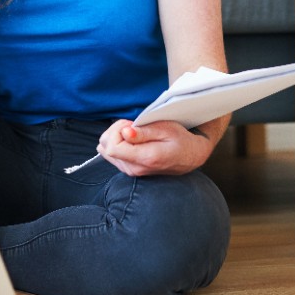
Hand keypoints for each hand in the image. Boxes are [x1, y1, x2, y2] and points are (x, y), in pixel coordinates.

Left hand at [96, 119, 212, 176]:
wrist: (189, 156)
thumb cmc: (180, 139)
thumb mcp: (166, 129)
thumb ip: (144, 132)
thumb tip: (125, 133)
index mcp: (144, 159)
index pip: (112, 148)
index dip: (116, 130)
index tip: (130, 123)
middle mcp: (135, 169)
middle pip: (106, 147)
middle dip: (114, 130)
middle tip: (132, 125)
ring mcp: (130, 171)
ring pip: (105, 150)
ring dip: (115, 136)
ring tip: (134, 132)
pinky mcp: (128, 169)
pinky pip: (110, 154)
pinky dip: (117, 142)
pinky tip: (130, 139)